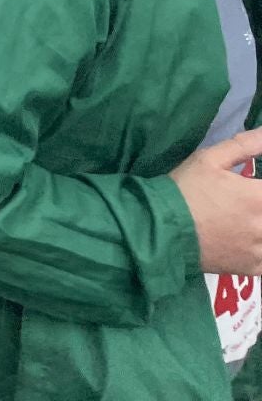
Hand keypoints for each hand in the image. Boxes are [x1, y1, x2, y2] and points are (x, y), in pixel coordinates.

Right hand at [174, 128, 261, 273]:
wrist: (162, 229)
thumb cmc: (185, 190)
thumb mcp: (208, 159)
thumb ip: (244, 145)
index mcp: (259, 196)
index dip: (261, 188)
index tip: (255, 187)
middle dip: (259, 203)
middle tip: (249, 202)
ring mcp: (260, 248)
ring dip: (260, 225)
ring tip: (248, 219)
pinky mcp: (252, 267)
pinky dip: (261, 248)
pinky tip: (249, 239)